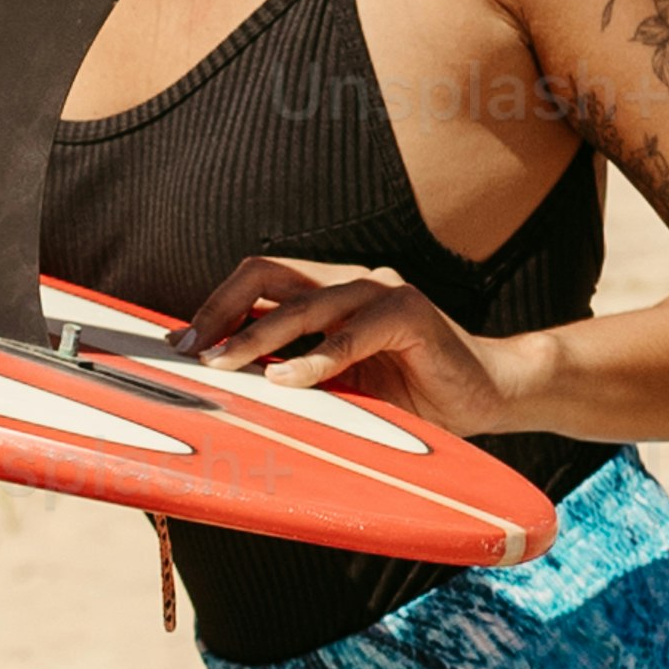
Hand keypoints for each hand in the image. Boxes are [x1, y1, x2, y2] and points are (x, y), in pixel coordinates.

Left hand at [176, 253, 521, 434]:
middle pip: (269, 274)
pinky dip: (317, 358)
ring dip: (259, 335)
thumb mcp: (340, 386)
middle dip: (221, 310)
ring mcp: (381, 293)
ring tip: (224, 364)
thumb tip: (227, 385)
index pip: (258, 281)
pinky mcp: (411, 314)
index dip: (215, 307)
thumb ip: (293, 373)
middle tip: (192, 350)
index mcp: (329, 294)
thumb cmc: (411, 394)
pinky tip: (287, 380)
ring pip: (306, 303)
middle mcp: (350, 283)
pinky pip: (355, 333)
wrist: (488, 392)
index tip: (179, 343)